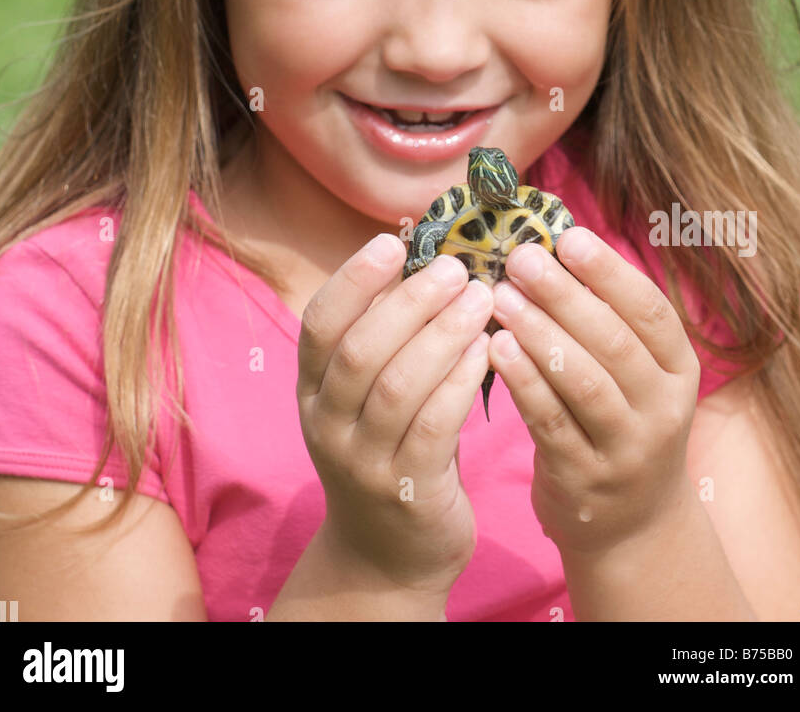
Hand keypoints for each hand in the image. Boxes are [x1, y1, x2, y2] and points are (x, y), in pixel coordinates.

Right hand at [296, 233, 493, 593]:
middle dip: (410, 301)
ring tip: (482, 299)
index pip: (319, 323)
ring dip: (442, 335)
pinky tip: (487, 351)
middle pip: (360, 349)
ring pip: (398, 386)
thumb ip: (383, 338)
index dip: (353, 279)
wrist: (385, 558)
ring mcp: (363, 462)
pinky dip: (460, 382)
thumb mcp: (363, 398)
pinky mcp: (407, 492)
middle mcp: (326, 424)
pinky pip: (434, 428)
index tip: (393, 241)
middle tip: (457, 268)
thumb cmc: (387, 451)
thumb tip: (423, 257)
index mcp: (311, 390)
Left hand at [488, 227, 701, 556]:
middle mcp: (663, 409)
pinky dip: (524, 382)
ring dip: (540, 334)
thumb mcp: (637, 375)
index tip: (568, 236)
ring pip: (585, 383)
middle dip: (565, 295)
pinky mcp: (585, 480)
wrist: (633, 526)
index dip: (610, 272)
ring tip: (500, 297)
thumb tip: (553, 243)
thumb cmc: (621, 422)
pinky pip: (552, 423)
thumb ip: (607, 319)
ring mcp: (627, 449)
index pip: (651, 311)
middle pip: (615, 342)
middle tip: (520, 258)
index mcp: (679, 370)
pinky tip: (496, 348)